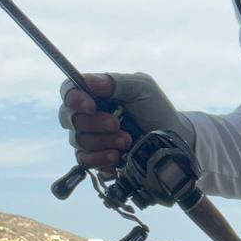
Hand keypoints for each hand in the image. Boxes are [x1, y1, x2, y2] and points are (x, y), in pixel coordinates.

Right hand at [59, 72, 194, 172]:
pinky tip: (117, 156)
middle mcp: (88, 115)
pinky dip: (100, 158)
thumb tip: (87, 80)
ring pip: (78, 140)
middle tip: (117, 124)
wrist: (171, 141)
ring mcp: (90, 138)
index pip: (69, 91)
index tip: (91, 106)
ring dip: (103, 141)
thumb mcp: (142, 88)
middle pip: (69, 118)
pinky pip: (84, 160)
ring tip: (127, 141)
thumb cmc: (156, 109)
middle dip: (94, 123)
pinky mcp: (95, 159)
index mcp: (96, 94)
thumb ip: (116, 82)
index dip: (73, 98)